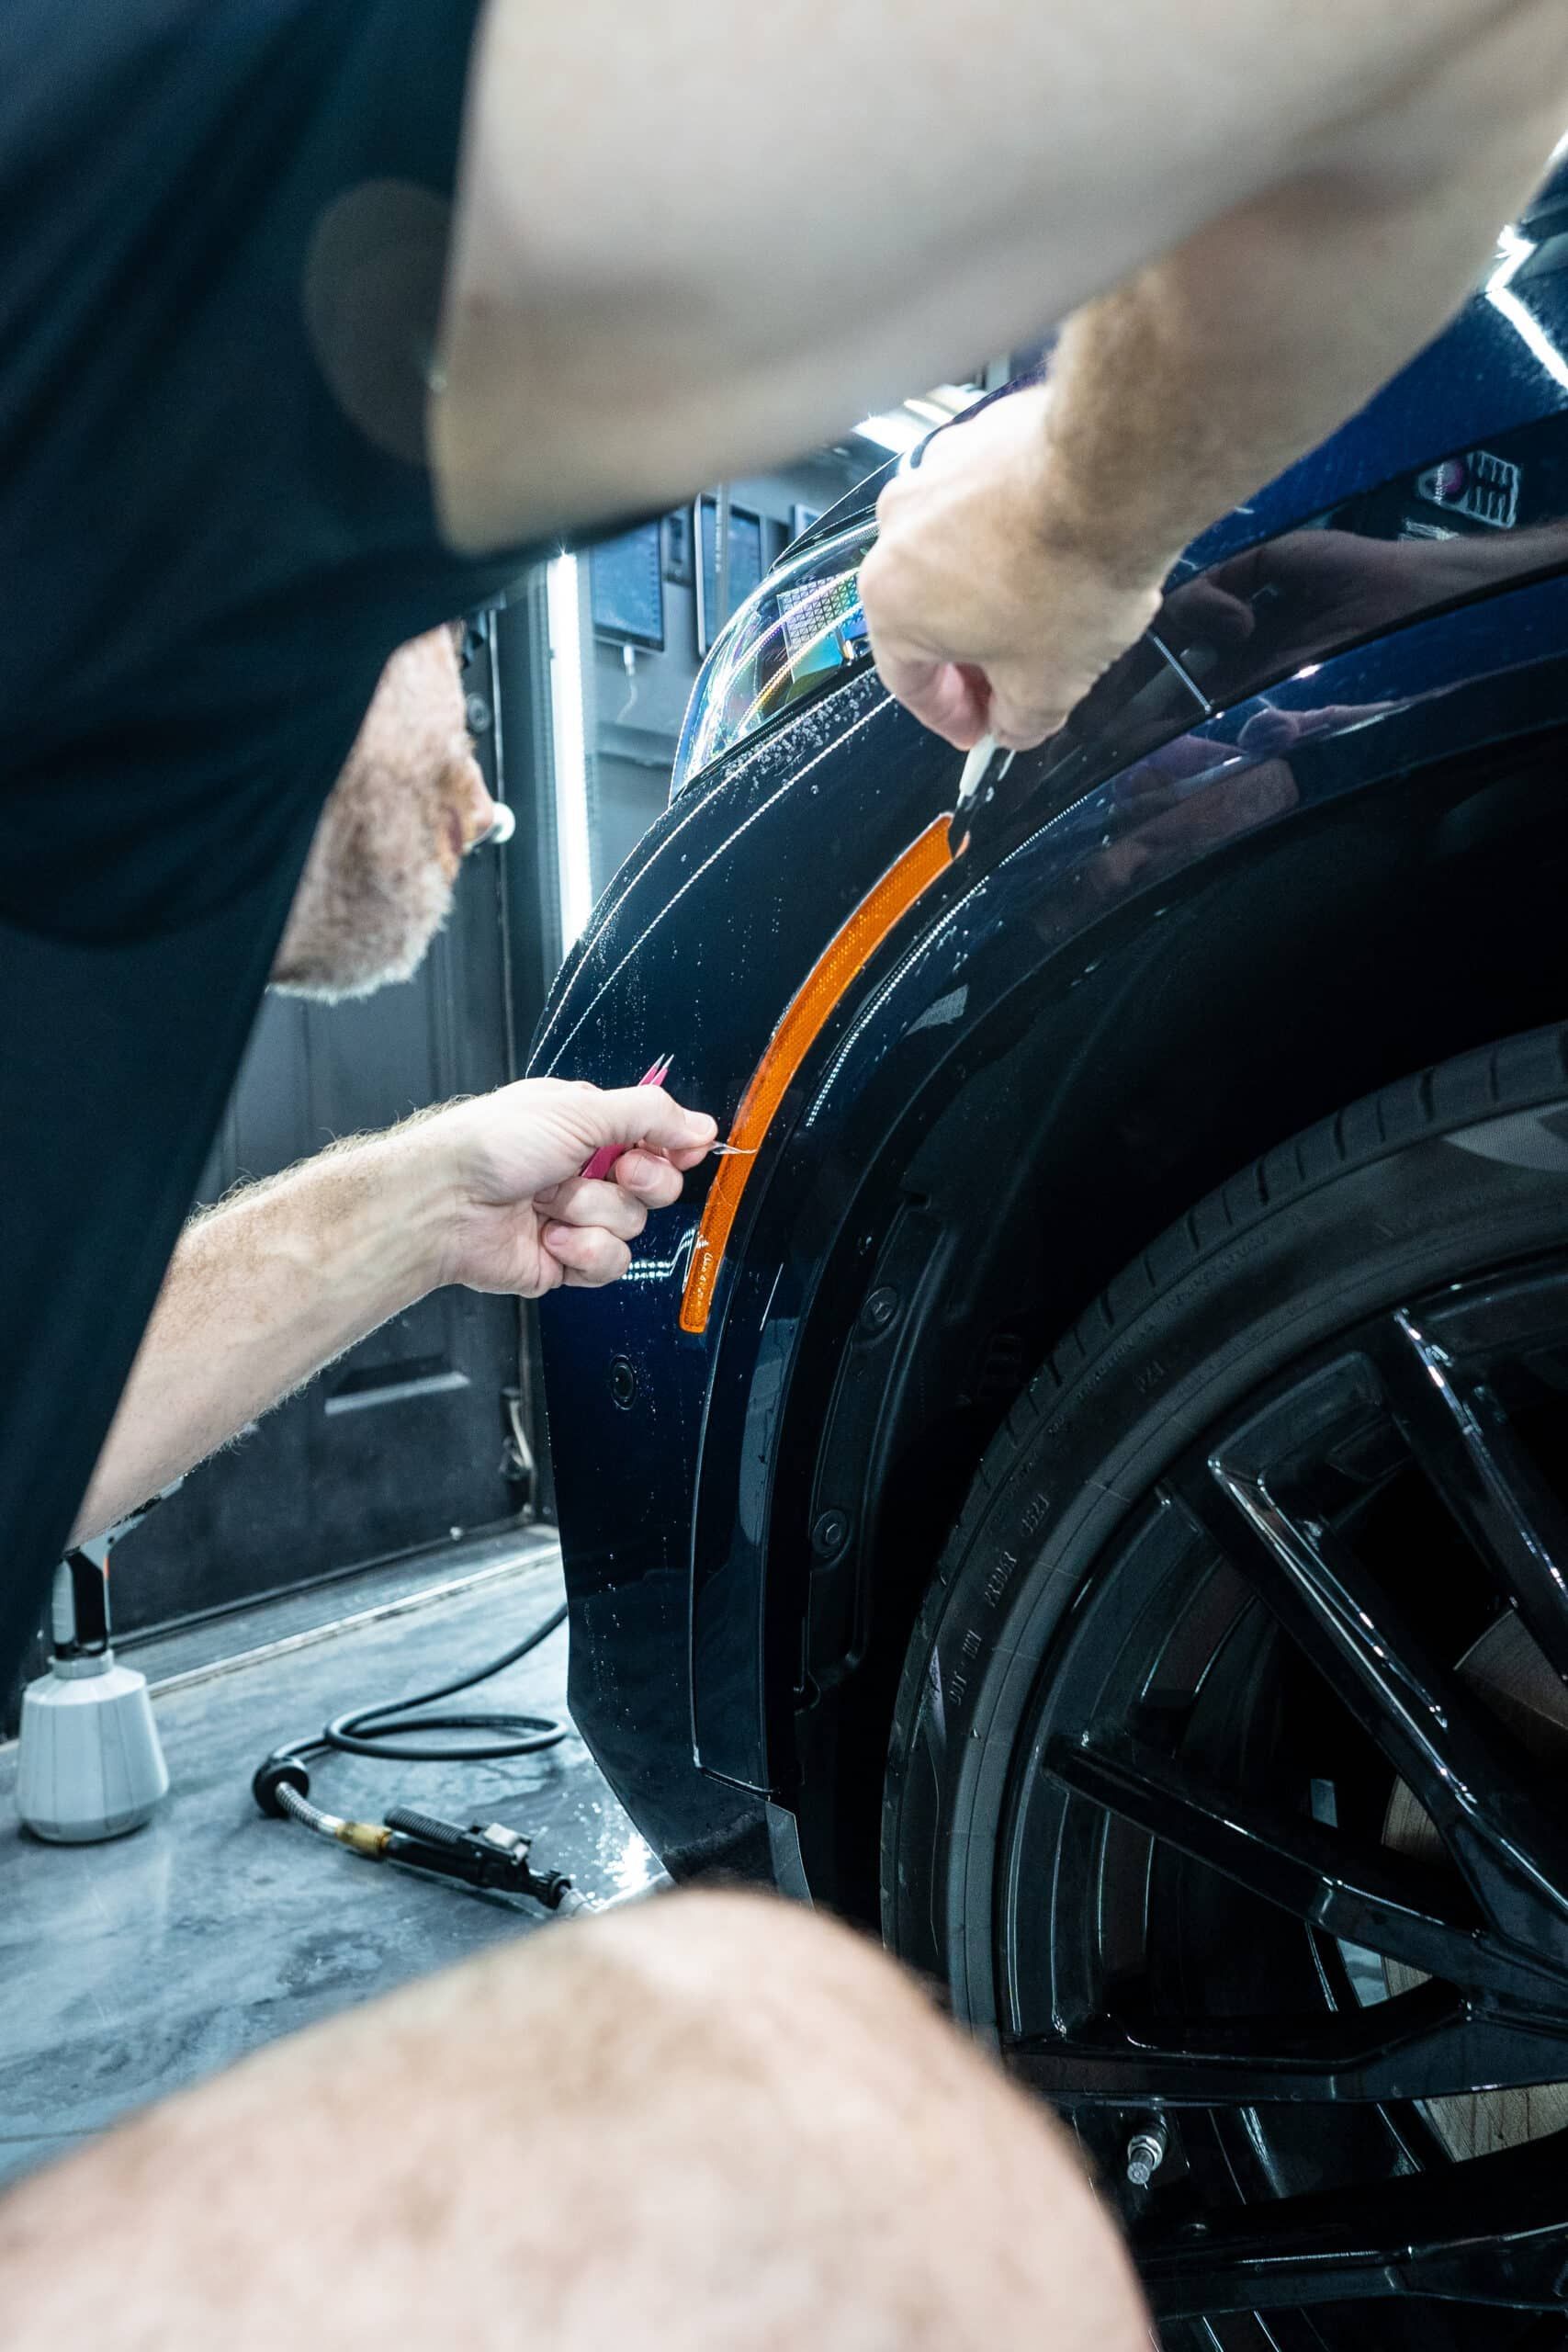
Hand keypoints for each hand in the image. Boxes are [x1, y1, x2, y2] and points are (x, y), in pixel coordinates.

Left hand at [410, 1078, 716, 1296]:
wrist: (443, 1203)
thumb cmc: (492, 1145)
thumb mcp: (578, 1109)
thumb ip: (648, 1114)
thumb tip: (701, 1126)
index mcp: (588, 1127)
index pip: (657, 1138)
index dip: (675, 1146)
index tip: (681, 1149)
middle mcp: (585, 1171)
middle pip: (657, 1185)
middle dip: (640, 1180)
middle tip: (613, 1171)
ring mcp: (576, 1218)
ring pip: (633, 1226)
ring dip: (592, 1214)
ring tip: (550, 1203)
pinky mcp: (567, 1262)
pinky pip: (610, 1263)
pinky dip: (583, 1251)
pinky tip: (549, 1238)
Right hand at [859, 386, 1165, 752]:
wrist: (1116, 472)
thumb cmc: (1069, 578)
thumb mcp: (1047, 686)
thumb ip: (1019, 721)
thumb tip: (1013, 726)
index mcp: (890, 602)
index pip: (907, 680)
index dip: (948, 716)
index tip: (980, 729)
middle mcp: (896, 531)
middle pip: (926, 612)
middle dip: (970, 655)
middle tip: (1012, 679)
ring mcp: (935, 473)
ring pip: (955, 553)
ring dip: (988, 590)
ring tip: (1044, 609)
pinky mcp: (979, 436)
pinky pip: (985, 502)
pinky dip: (1011, 534)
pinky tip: (1056, 548)